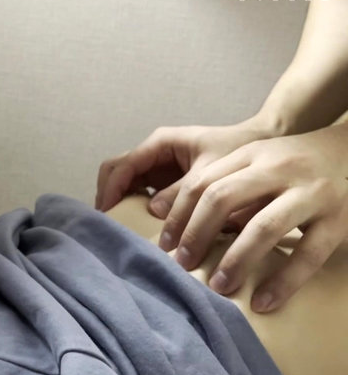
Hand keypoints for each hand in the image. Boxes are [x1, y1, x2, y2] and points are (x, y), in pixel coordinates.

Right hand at [96, 118, 274, 215]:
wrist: (266, 145)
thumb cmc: (240, 150)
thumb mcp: (211, 172)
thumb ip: (182, 191)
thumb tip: (153, 212)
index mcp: (160, 143)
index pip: (121, 166)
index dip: (110, 191)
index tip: (107, 216)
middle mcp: (154, 155)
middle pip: (117, 174)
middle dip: (110, 198)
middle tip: (110, 226)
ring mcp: (160, 170)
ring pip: (127, 186)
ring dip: (123, 206)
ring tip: (123, 231)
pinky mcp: (169, 184)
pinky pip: (145, 196)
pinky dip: (139, 211)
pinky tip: (143, 230)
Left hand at [159, 123, 347, 312]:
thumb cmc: (295, 162)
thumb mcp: (258, 160)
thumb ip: (226, 183)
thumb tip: (183, 227)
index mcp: (251, 154)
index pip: (202, 183)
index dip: (179, 215)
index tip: (164, 243)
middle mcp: (278, 168)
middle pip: (222, 198)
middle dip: (196, 235)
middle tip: (182, 264)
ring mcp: (311, 193)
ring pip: (264, 227)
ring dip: (235, 260)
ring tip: (218, 287)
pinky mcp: (339, 219)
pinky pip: (308, 254)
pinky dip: (283, 281)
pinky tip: (263, 302)